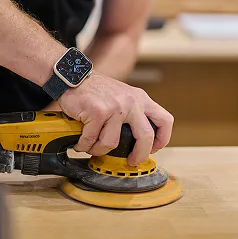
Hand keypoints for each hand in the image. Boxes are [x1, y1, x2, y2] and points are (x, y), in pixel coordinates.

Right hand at [58, 72, 173, 165]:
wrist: (72, 76)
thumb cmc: (95, 90)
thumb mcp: (122, 96)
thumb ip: (132, 113)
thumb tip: (137, 141)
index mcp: (140, 98)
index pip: (165, 120)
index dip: (162, 139)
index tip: (153, 149)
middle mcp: (131, 102)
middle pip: (146, 136)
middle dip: (139, 155)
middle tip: (131, 161)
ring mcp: (115, 107)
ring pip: (112, 143)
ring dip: (98, 149)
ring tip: (91, 146)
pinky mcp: (98, 112)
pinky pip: (91, 140)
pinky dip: (83, 144)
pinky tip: (80, 141)